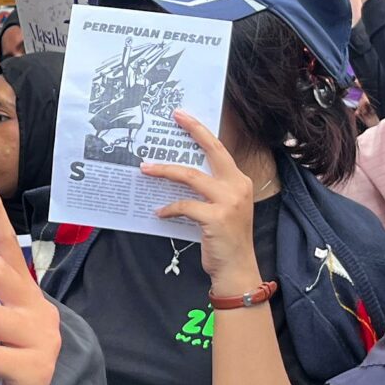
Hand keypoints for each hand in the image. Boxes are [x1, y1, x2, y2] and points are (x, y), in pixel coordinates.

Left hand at [143, 111, 261, 285]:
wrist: (236, 269)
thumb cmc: (225, 239)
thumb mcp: (223, 208)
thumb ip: (208, 190)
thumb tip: (178, 172)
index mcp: (239, 181)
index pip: (219, 150)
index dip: (200, 131)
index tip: (183, 116)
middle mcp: (238, 186)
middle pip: (212, 151)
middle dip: (193, 131)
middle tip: (174, 118)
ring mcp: (229, 201)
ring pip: (191, 176)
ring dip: (165, 171)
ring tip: (145, 169)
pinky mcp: (216, 217)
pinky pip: (184, 205)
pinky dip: (169, 208)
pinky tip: (159, 212)